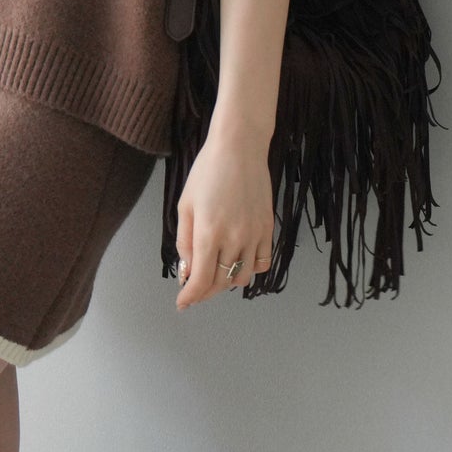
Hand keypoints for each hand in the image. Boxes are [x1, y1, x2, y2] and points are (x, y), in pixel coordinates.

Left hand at [173, 118, 275, 309]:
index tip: (182, 303)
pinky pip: (262, 263)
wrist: (240, 148)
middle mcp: (234, 238)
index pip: (201, 280)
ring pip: (243, 277)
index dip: (190, 296)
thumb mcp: (185, 205)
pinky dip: (249, 269)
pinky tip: (237, 262)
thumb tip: (186, 271)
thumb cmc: (207, 172)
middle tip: (194, 289)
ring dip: (226, 282)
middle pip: (221, 282)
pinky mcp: (268, 229)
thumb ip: (185, 242)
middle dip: (205, 291)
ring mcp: (254, 235)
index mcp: (208, 233)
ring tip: (214, 275)